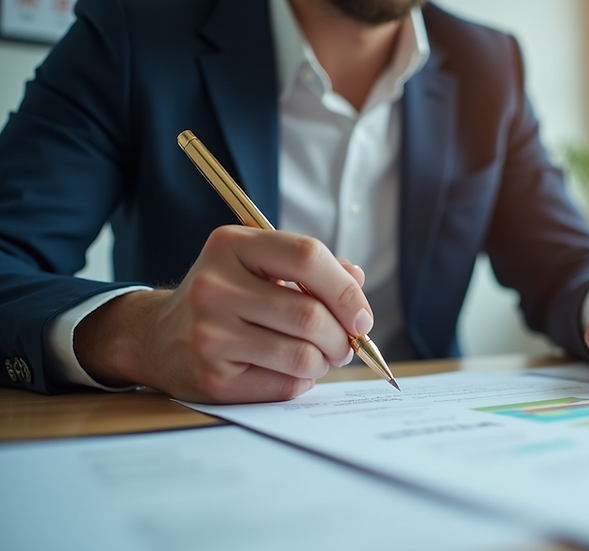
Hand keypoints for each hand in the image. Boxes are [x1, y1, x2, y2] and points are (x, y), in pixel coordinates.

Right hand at [75, 226, 371, 402]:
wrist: (157, 337)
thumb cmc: (226, 297)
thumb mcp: (259, 265)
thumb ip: (310, 267)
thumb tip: (356, 280)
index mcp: (232, 245)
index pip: (307, 256)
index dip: (346, 290)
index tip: (362, 315)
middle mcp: (214, 286)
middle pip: (310, 315)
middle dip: (342, 336)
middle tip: (346, 343)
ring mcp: (209, 334)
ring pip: (302, 356)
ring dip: (325, 361)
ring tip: (320, 357)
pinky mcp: (211, 377)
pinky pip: (284, 385)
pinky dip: (302, 381)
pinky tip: (290, 371)